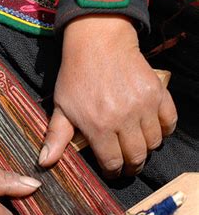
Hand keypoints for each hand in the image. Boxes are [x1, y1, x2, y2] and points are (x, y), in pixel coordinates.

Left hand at [38, 15, 176, 177]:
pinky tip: (152, 128)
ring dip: (147, 148)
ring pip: (154, 142)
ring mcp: (143, 106)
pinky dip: (164, 129)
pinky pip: (170, 121)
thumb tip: (44, 162)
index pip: (112, 163)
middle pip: (137, 157)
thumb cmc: (76, 76)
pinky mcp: (158, 93)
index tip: (112, 170)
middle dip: (132, 166)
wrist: (97, 43)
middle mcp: (123, 120)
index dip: (112, 171)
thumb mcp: (62, 106)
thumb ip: (56, 137)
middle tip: (128, 164)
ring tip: (136, 144)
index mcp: (98, 126)